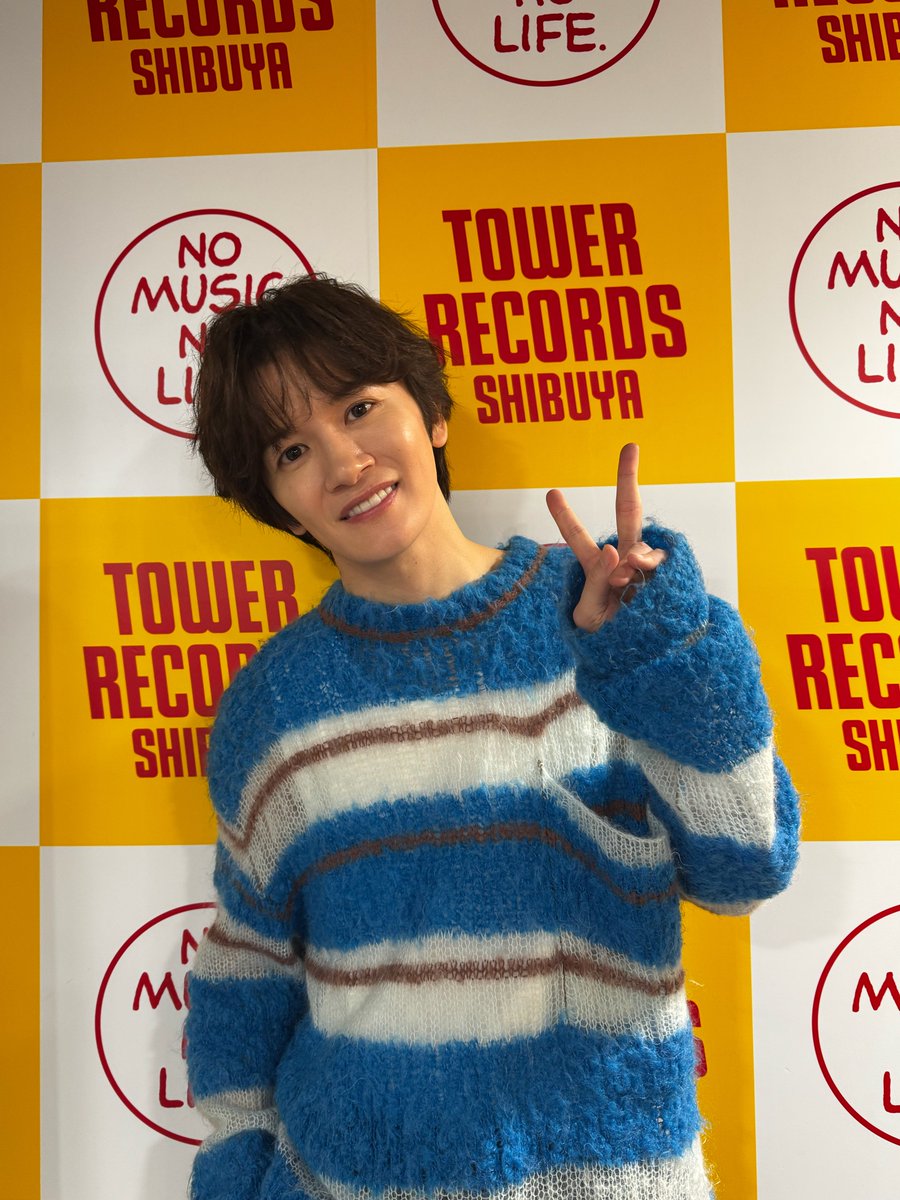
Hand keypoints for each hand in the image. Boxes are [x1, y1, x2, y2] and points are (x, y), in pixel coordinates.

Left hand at [546, 443, 666, 631]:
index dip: (565, 516)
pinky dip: (649, 568)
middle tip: (630, 447)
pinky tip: (642, 577)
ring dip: (635, 556)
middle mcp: (624, 559)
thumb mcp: (587, 614)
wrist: (636, 658)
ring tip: (627, 576)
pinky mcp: (666, 578)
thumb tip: (616, 550)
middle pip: (627, 511)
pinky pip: (659, 564)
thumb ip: (596, 581)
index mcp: (597, 566)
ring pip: (642, 545)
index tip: (551, 492)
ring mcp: (646, 566)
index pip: (578, 537)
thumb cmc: (606, 637)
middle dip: (628, 478)